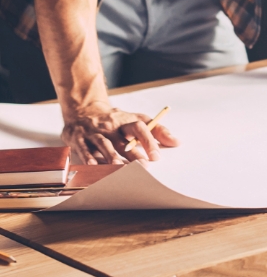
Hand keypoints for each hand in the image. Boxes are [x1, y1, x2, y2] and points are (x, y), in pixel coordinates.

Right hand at [62, 102, 178, 164]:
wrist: (85, 109)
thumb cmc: (116, 120)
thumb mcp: (136, 120)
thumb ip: (157, 130)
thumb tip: (177, 142)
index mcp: (127, 120)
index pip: (140, 128)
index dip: (149, 141)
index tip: (157, 155)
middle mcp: (111, 126)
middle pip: (123, 139)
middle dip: (133, 153)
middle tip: (142, 166)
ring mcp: (94, 132)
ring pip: (104, 144)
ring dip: (111, 155)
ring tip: (119, 167)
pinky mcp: (79, 138)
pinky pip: (83, 148)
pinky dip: (88, 157)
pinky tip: (93, 166)